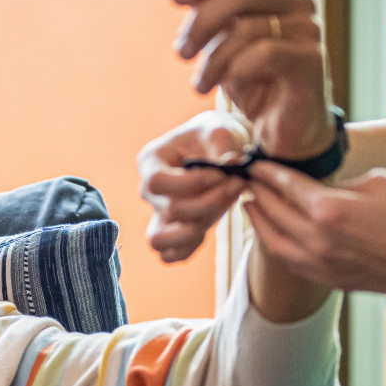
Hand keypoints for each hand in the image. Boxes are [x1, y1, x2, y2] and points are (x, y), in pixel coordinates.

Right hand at [139, 111, 254, 262]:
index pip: (158, 182)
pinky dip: (190, 247)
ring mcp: (156, 214)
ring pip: (159, 241)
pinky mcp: (171, 232)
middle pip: (170, 211)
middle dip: (210, 201)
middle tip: (237, 184)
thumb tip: (230, 163)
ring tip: (220, 212)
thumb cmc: (212, 136)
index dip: (193, 182)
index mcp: (150, 161)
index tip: (221, 172)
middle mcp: (147, 191)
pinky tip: (211, 224)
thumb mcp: (218, 130)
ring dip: (195, 231)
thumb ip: (222, 145)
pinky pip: (171, 254)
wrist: (214, 149)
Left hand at [173, 0, 332, 159]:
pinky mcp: (312, 60)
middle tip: (182, 52)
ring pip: (247, 27)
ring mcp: (308, 29)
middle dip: (201, 22)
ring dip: (213, 59)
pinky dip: (236, 71)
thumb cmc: (254, 82)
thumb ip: (206, 9)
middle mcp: (297, 2)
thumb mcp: (221, 41)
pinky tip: (227, 87)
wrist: (284, 130)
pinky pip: (264, 53)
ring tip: (200, 84)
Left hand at [242, 161, 385, 296]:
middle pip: (271, 212)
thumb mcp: (376, 182)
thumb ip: (339, 183)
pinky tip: (273, 233)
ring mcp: (320, 264)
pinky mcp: (328, 280)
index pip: (284, 185)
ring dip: (258, 221)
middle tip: (247, 179)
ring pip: (272, 241)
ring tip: (251, 205)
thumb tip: (318, 186)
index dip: (267, 171)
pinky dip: (275, 244)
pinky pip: (289, 261)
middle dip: (257, 192)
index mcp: (328, 209)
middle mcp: (317, 240)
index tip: (254, 162)